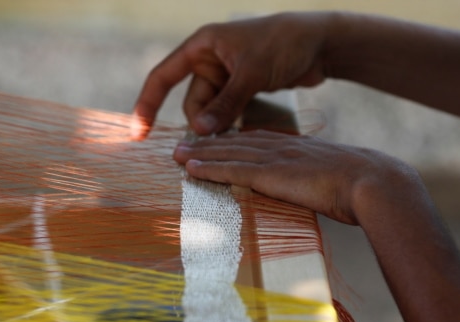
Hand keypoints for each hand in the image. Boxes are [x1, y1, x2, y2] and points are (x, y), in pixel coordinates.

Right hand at [132, 12, 333, 138]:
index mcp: (202, 45)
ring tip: (234, 134)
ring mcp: (225, 76)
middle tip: (215, 139)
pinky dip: (229, 125)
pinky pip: (225, 113)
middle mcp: (209, 60)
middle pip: (191, 102)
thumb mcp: (250, 74)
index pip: (163, 76)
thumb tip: (198, 132)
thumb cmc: (284, 44)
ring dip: (217, 126)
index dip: (147, 104)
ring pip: (209, 111)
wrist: (320, 44)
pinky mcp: (240, 89)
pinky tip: (240, 133)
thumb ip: (224, 104)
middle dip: (200, 122)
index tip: (138, 132)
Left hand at [173, 130, 416, 225]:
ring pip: (228, 153)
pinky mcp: (270, 174)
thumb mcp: (336, 179)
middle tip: (183, 144)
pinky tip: (189, 167)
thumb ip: (318, 181)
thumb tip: (319, 192)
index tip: (216, 142)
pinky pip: (231, 169)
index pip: (258, 141)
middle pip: (236, 142)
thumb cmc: (363, 187)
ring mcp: (275, 158)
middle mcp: (282, 147)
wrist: (374, 183)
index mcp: (298, 148)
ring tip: (176, 153)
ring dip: (199, 153)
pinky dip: (207, 168)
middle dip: (208, 143)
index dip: (233, 141)